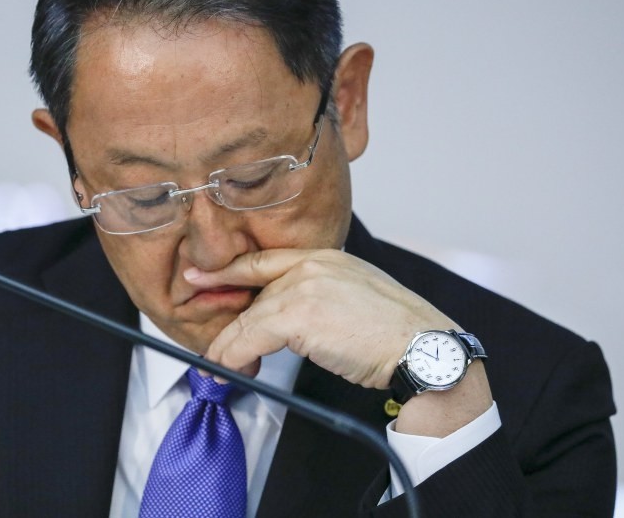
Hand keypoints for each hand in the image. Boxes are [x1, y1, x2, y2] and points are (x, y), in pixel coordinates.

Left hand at [191, 248, 455, 388]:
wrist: (423, 347)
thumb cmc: (397, 333)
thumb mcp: (355, 298)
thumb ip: (319, 298)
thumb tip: (286, 326)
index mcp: (326, 255)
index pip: (265, 260)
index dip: (228, 271)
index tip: (199, 275)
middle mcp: (312, 263)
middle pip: (253, 293)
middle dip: (229, 323)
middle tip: (213, 349)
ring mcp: (304, 285)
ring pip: (248, 318)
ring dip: (228, 348)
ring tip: (217, 367)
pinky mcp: (299, 313)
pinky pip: (250, 336)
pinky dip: (233, 356)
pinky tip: (227, 369)